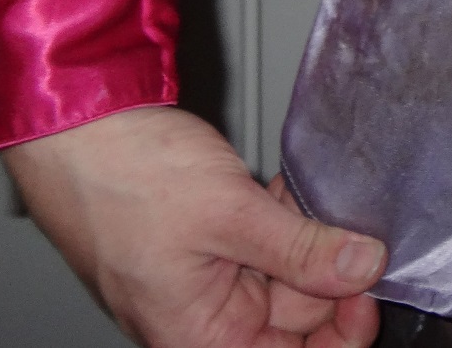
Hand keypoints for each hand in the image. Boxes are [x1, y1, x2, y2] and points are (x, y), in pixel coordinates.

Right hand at [3, 105, 385, 347]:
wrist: (77, 124)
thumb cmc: (123, 176)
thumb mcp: (230, 214)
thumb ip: (301, 250)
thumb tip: (364, 269)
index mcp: (199, 337)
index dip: (344, 327)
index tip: (374, 282)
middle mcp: (199, 316)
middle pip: (295, 314)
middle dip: (329, 269)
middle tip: (353, 225)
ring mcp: (200, 275)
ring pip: (281, 272)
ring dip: (306, 238)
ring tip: (313, 201)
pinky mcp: (202, 237)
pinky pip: (259, 240)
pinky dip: (280, 217)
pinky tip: (287, 189)